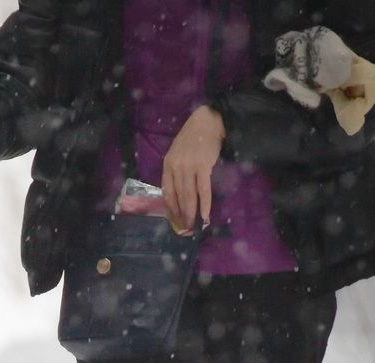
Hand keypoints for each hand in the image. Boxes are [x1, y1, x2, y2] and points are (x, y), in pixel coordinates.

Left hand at [161, 105, 224, 233]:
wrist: (208, 121)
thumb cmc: (193, 138)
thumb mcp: (177, 153)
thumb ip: (176, 171)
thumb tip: (180, 194)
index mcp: (167, 165)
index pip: (166, 192)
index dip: (170, 209)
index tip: (174, 220)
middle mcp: (176, 167)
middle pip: (178, 197)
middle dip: (181, 215)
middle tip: (185, 228)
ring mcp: (189, 166)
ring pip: (189, 195)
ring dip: (191, 213)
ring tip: (193, 226)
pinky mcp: (203, 166)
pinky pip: (203, 189)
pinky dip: (204, 203)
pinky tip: (205, 214)